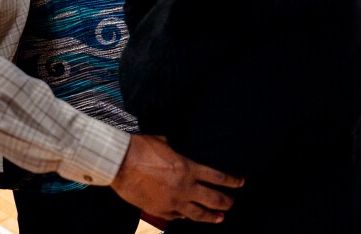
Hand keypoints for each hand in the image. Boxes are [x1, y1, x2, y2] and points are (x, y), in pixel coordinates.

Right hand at [111, 134, 243, 223]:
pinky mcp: (159, 211)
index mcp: (188, 169)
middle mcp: (184, 188)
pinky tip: (188, 217)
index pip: (218, 177)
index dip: (232, 181)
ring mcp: (173, 202)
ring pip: (198, 214)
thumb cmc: (140, 148)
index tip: (240, 183)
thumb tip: (173, 147)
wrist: (120, 163)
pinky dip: (185, 217)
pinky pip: (177, 217)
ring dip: (211, 217)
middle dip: (226, 202)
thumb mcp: (163, 142)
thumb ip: (173, 149)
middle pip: (213, 199)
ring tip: (219, 218)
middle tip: (231, 203)